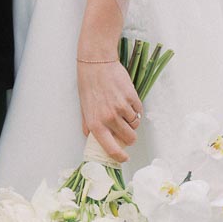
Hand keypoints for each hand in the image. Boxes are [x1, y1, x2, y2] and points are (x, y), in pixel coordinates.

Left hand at [77, 45, 142, 166]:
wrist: (96, 63)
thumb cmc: (89, 84)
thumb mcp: (84, 107)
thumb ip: (88, 124)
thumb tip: (90, 137)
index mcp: (96, 124)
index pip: (111, 148)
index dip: (120, 156)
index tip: (124, 157)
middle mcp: (109, 118)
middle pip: (129, 137)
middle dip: (131, 137)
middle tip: (128, 132)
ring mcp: (121, 108)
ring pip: (135, 123)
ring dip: (132, 120)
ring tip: (124, 110)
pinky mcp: (131, 98)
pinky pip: (138, 110)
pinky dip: (135, 108)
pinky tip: (127, 100)